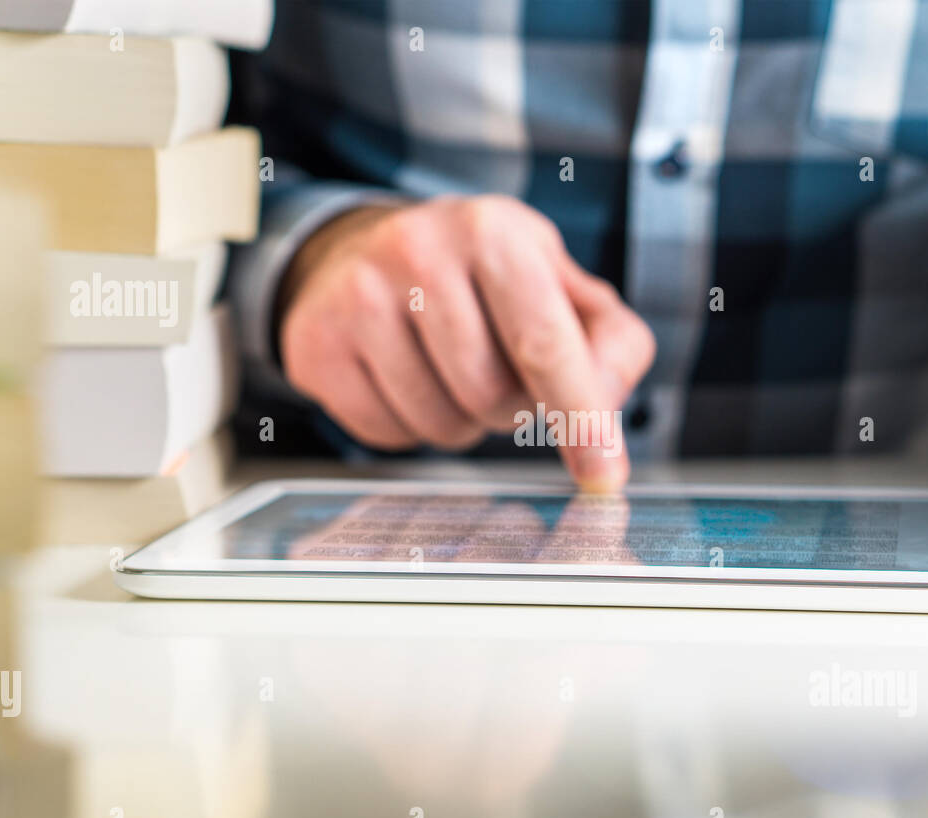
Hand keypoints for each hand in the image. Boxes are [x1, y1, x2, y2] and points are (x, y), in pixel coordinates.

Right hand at [278, 195, 655, 490]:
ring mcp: (356, 296)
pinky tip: (404, 378)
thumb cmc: (483, 279)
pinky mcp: (316, 345)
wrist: (368, 250)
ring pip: (440, 424)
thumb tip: (605, 419)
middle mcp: (417, 250)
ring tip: (449, 369)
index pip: (543, 344)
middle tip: (498, 368)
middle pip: (491, 396)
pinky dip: (409, 427)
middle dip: (510, 408)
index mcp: (492, 232)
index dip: (579, 417)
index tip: (603, 475)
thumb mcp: (561, 286)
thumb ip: (611, 346)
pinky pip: (387, 435)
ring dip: (461, 421)